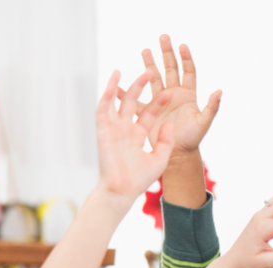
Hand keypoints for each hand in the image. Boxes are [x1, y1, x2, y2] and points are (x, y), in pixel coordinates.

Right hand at [95, 70, 174, 203]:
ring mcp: (113, 129)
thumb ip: (165, 141)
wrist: (122, 190)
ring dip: (123, 87)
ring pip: (117, 102)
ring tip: (131, 71)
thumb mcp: (159, 158)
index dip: (158, 102)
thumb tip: (169, 123)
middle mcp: (126, 129)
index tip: (170, 91)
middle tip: (150, 70)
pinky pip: (103, 109)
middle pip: (134, 103)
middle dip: (141, 87)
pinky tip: (112, 82)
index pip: (150, 113)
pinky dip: (106, 95)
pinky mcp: (102, 131)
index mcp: (138, 135)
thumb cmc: (140, 179)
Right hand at [120, 35, 220, 156]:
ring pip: (154, 78)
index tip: (182, 45)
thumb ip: (212, 107)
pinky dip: (128, 92)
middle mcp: (174, 95)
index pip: (188, 72)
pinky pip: (136, 99)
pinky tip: (120, 83)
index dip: (186, 59)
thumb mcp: (203, 122)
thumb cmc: (192, 139)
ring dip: (149, 64)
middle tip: (163, 36)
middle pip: (170, 69)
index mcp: (188, 95)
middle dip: (166, 53)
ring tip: (145, 50)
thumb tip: (220, 91)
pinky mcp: (148, 110)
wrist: (177, 154)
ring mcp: (160, 101)